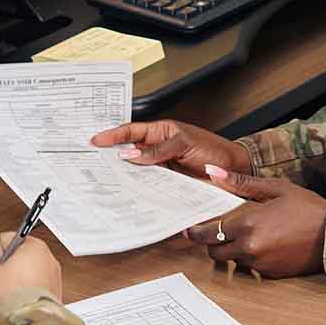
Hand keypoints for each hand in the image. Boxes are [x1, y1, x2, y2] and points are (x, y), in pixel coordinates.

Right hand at [0, 232, 61, 308]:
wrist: (31, 322)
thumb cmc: (14, 296)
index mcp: (35, 246)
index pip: (5, 239)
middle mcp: (48, 259)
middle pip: (16, 258)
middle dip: (2, 271)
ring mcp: (53, 278)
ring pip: (24, 275)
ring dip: (12, 284)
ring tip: (4, 296)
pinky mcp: (54, 295)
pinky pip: (33, 290)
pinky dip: (23, 295)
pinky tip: (14, 304)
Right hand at [91, 119, 250, 178]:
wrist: (233, 171)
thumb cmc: (214, 151)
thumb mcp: (184, 143)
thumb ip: (158, 149)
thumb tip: (130, 154)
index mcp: (161, 132)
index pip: (132, 131)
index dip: (112, 135)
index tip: (95, 140)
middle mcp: (158, 150)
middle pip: (129, 152)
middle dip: (111, 156)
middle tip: (92, 161)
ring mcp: (161, 167)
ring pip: (136, 171)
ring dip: (122, 175)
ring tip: (104, 179)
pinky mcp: (166, 184)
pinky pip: (147, 185)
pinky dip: (137, 189)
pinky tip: (127, 193)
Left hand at [183, 166, 325, 279]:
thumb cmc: (307, 208)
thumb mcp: (275, 188)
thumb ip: (241, 182)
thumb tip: (213, 171)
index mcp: (247, 225)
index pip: (208, 234)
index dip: (197, 233)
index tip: (191, 230)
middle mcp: (249, 247)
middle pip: (215, 253)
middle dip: (214, 244)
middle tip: (220, 233)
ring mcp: (260, 263)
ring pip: (233, 261)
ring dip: (234, 251)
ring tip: (250, 236)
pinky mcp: (270, 274)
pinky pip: (251, 268)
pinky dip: (252, 259)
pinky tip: (267, 245)